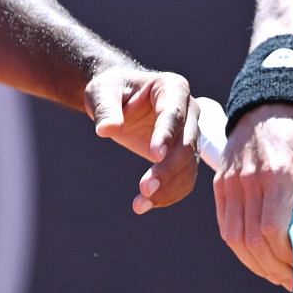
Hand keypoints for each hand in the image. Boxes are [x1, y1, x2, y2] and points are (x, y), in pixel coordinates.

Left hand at [84, 66, 199, 214]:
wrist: (118, 100)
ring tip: (141, 204)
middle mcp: (189, 111)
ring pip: (188, 166)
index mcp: (173, 88)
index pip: (173, 113)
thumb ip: (106, 109)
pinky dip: (168, 194)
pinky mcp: (184, 155)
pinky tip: (147, 204)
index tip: (154, 154)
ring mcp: (189, 134)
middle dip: (167, 169)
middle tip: (144, 189)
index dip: (165, 134)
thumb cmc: (111, 90)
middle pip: (185, 144)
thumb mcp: (102, 92)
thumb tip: (106, 128)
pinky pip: (184, 179)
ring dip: (168, 188)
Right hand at [212, 103, 292, 289]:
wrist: (268, 105)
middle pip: (250, 241)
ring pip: (233, 238)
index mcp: (276, 176)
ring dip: (254, 262)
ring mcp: (230, 182)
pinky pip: (225, 225)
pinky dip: (239, 246)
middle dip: (271, 268)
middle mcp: (248, 180)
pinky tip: (255, 254)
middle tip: (289, 278)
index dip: (285, 257)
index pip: (271, 231)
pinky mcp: (220, 184)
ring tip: (273, 271)